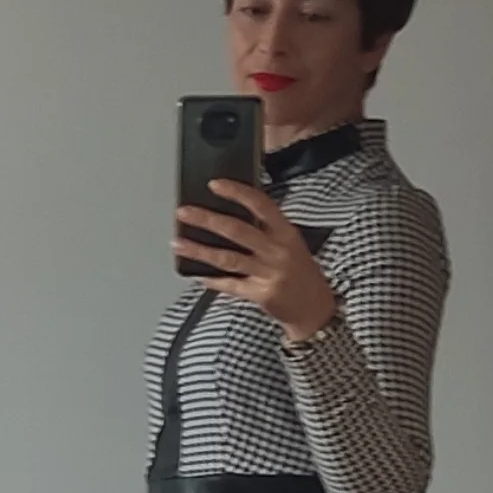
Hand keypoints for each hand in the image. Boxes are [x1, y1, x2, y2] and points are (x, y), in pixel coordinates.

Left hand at [173, 181, 336, 341]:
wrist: (315, 308)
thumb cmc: (299, 271)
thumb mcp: (291, 242)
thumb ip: (266, 228)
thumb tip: (228, 212)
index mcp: (286, 232)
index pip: (261, 204)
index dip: (237, 192)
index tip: (214, 184)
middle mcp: (278, 251)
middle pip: (237, 230)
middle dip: (207, 220)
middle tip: (184, 212)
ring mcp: (269, 274)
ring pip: (228, 259)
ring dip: (199, 250)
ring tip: (178, 243)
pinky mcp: (261, 294)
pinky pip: (230, 284)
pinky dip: (211, 279)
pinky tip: (195, 272)